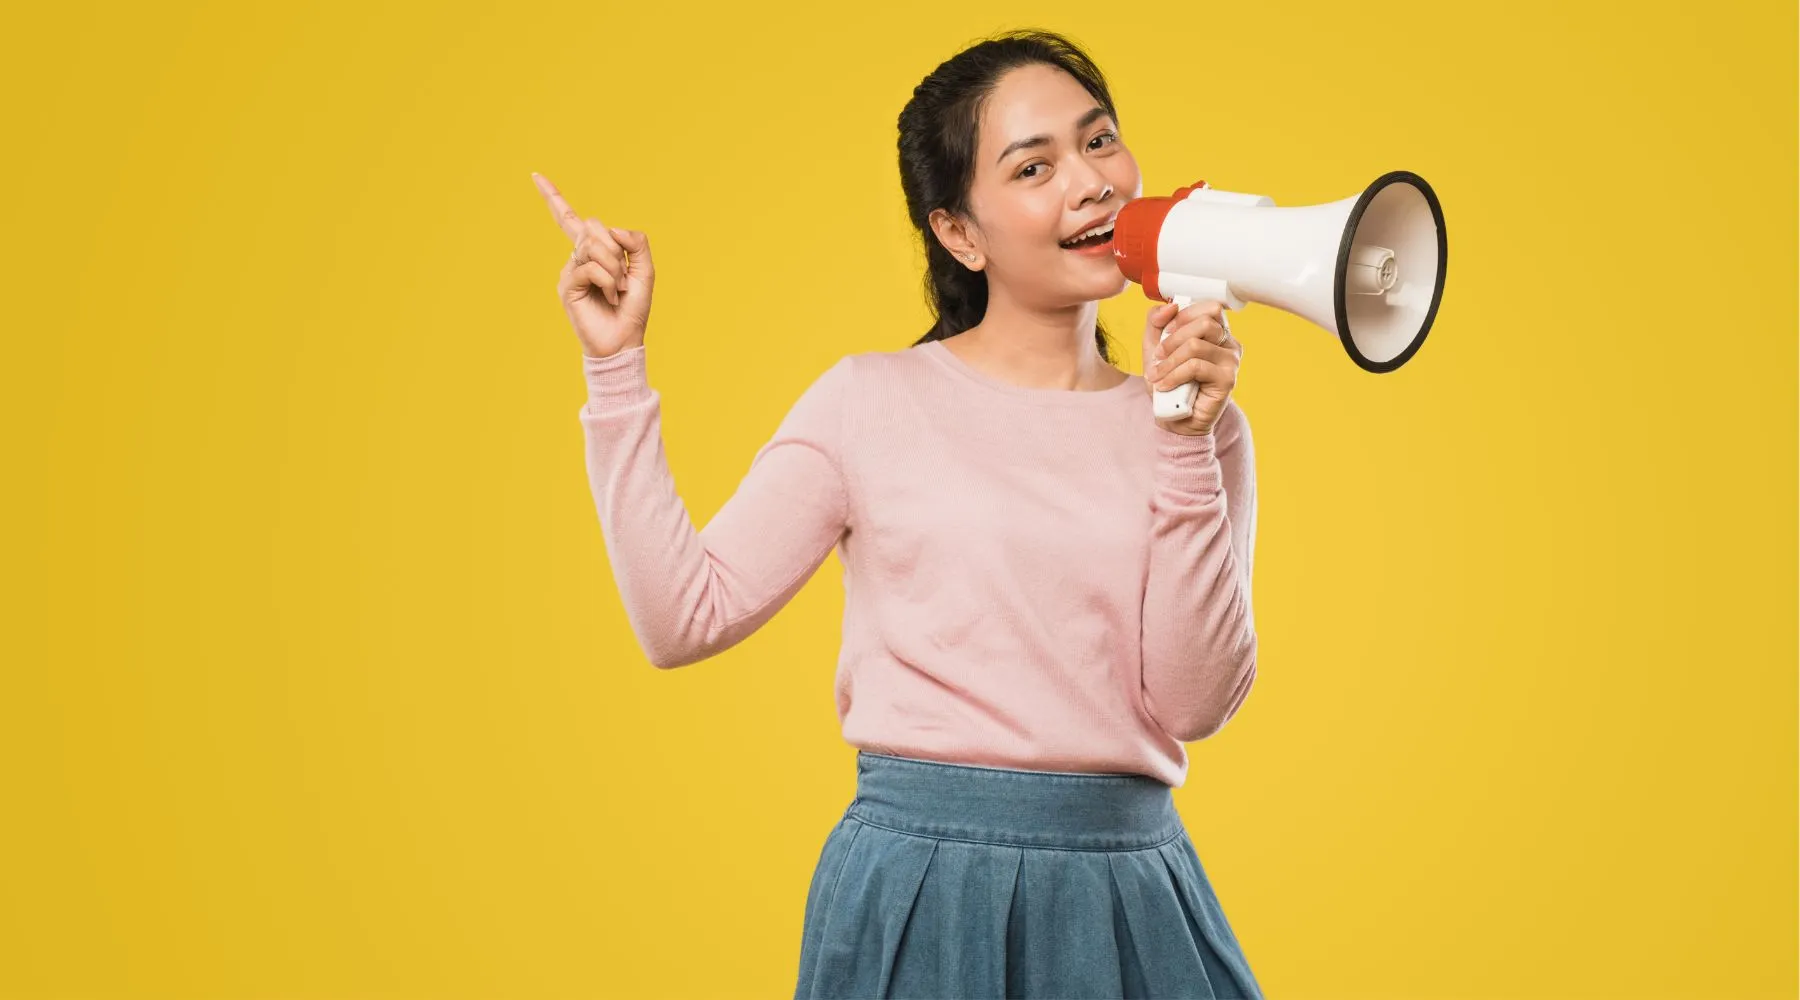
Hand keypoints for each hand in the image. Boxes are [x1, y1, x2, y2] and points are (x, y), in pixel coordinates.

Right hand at [532, 172, 655, 358]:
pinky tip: (611, 297)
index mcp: (593, 250)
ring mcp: (570, 270)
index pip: (569, 219)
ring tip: (618, 290)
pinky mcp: (567, 285)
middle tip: (623, 277)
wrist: (623, 340)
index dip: (553, 197)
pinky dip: (609, 281)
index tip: (535, 175)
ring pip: (594, 246)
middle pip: (594, 226)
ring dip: (616, 268)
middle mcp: (577, 257)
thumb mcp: (646, 270)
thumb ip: (638, 243)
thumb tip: (613, 229)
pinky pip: (591, 267)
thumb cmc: (633, 307)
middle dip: (617, 250)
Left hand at [1142, 299, 1241, 436]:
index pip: (1210, 307)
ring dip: (1169, 361)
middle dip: (1173, 338)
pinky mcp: (1227, 379)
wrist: (1174, 418)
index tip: (1166, 330)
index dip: (1185, 314)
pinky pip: (1196, 366)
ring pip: (1196, 345)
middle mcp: (1229, 343)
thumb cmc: (1169, 382)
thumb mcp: (1154, 347)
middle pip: (1205, 322)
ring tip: (1157, 374)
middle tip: (1158, 355)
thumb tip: (1170, 306)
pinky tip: (1164, 385)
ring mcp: (1231, 361)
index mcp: (1216, 332)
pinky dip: (1174, 375)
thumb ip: (1156, 322)